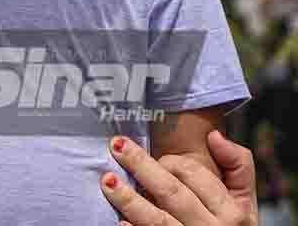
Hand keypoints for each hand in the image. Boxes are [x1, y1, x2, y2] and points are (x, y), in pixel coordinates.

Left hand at [101, 132, 257, 225]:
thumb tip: (214, 135)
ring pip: (156, 220)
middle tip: (116, 147)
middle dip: (142, 167)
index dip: (169, 159)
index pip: (194, 175)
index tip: (152, 153)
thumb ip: (238, 165)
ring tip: (107, 181)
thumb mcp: (245, 200)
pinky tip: (119, 221)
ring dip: (129, 200)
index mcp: (231, 211)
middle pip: (171, 193)